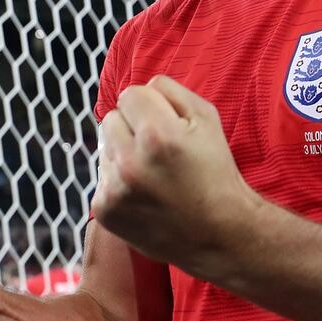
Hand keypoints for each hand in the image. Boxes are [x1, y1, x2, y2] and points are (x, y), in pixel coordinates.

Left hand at [92, 75, 259, 277]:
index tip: (165, 123)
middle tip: (158, 148)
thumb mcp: (207, 118)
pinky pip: (103, 177)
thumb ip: (171, 91)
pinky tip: (144, 193)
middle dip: (132, 127)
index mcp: (157, 134)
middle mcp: (130, 161)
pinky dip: (119, 181)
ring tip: (153, 173)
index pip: (129, 94)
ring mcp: (114, 189)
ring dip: (124, 153)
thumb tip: (143, 87)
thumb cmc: (215, 170)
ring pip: (105, 148)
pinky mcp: (105, 211)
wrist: (218, 233)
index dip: (149, 105)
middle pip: (111, 118)